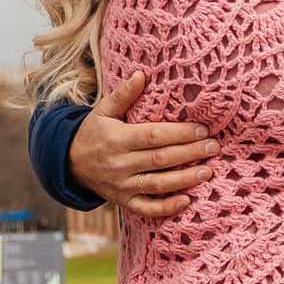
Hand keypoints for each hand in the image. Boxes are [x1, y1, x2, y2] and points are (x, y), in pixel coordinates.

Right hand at [70, 73, 215, 220]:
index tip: (202, 129)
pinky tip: (187, 201)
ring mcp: (121, 185)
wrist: (69, 164)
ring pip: (157, 184)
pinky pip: (146, 208)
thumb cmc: (94, 133)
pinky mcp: (124, 202)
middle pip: (160, 159)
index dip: (179, 133)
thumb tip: (141, 74)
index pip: (153, 136)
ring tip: (208, 171)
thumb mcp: (103, 111)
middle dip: (189, 153)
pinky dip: (166, 208)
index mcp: (117, 139)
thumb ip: (123, 94)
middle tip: (214, 147)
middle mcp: (119, 164)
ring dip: (184, 180)